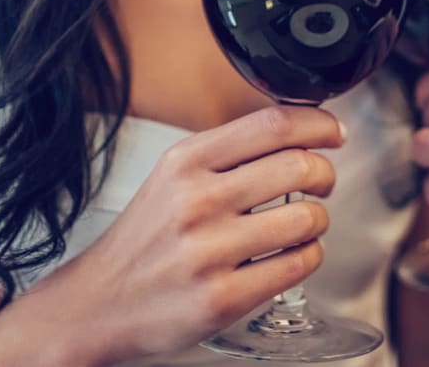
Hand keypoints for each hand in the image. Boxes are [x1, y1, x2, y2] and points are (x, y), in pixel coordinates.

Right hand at [45, 105, 342, 363]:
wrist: (94, 304)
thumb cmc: (147, 237)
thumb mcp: (174, 175)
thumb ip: (231, 151)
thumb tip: (301, 129)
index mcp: (187, 161)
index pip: (273, 124)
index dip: (319, 124)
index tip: (334, 132)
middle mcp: (196, 200)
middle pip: (300, 165)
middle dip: (325, 173)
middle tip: (321, 182)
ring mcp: (209, 251)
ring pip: (308, 217)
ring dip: (318, 219)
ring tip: (303, 224)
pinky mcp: (222, 298)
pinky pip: (299, 264)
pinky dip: (309, 255)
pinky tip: (291, 254)